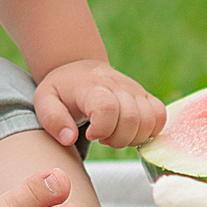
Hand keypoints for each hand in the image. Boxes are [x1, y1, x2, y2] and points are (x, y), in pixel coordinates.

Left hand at [34, 61, 166, 150]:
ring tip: (115, 134)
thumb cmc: (62, 89)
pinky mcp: (145, 96)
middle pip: (131, 118)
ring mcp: (134, 90)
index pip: (107, 108)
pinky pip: (160, 116)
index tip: (90, 134)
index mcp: (91, 88)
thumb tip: (69, 138)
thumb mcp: (45, 101)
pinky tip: (130, 131)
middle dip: (117, 138)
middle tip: (102, 137)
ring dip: (133, 137)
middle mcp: (117, 86)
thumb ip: (53, 120)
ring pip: (149, 120)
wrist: (79, 68)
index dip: (102, 128)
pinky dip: (150, 130)